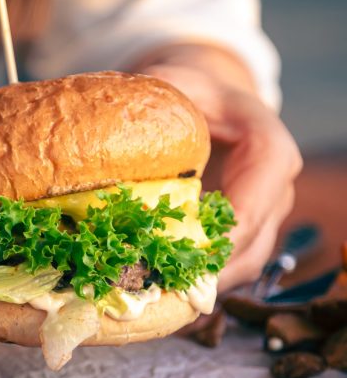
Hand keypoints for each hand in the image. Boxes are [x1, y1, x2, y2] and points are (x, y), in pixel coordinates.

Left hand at [135, 61, 301, 290]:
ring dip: (196, 283)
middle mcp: (273, 190)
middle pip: (250, 246)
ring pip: (239, 266)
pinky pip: (223, 266)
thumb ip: (153, 103)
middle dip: (203, 271)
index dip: (225, 236)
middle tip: (156, 288)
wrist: (206, 99)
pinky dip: (190, 278)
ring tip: (149, 295)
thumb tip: (103, 134)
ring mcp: (260, 217)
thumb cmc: (191, 89)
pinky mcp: (239, 234)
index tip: (188, 258)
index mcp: (269, 149)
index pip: (257, 202)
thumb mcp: (174, 82)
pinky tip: (151, 285)